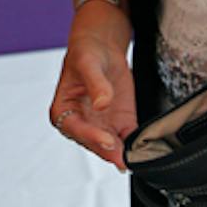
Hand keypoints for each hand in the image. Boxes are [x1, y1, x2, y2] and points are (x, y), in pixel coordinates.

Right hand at [47, 5, 136, 169]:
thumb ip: (95, 84)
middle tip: (124, 158)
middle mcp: (80, 123)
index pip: (76, 129)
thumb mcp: (89, 63)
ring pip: (110, 145)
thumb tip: (101, 102)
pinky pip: (126, 138)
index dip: (92, 137)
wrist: (102, 48)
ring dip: (122, 153)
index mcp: (63, 111)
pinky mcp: (118, 124)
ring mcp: (100, 126)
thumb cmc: (86, 53)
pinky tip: (143, 150)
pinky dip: (134, 145)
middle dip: (109, 151)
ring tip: (136, 158)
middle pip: (94, 142)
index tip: (108, 141)